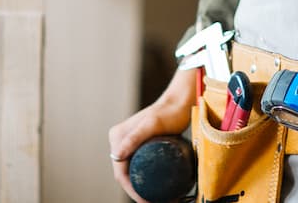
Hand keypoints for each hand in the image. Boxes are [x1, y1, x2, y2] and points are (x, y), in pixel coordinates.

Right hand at [108, 65, 195, 201]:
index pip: (120, 171)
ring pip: (131, 171)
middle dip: (137, 191)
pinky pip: (138, 166)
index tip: (146, 201)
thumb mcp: (152, 125)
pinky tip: (154, 188)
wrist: (180, 103)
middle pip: (125, 173)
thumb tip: (118, 155)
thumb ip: (135, 136)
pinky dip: (144, 179)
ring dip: (140, 187)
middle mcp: (120, 140)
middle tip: (153, 202)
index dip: (131, 190)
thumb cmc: (168, 112)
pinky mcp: (140, 145)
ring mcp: (129, 143)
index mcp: (117, 137)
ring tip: (156, 199)